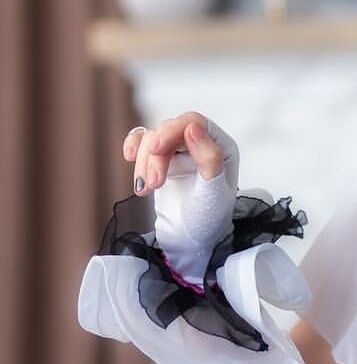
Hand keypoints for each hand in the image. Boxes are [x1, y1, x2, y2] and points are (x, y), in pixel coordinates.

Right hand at [123, 113, 239, 283]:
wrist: (190, 241)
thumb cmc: (207, 220)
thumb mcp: (212, 193)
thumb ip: (208, 159)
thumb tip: (193, 126)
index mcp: (221, 146)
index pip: (194, 122)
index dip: (172, 130)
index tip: (156, 149)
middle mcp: (201, 143)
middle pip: (169, 130)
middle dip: (155, 157)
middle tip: (153, 186)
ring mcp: (179, 150)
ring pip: (152, 138)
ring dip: (144, 163)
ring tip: (145, 190)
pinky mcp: (161, 159)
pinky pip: (142, 141)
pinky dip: (133, 147)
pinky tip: (129, 158)